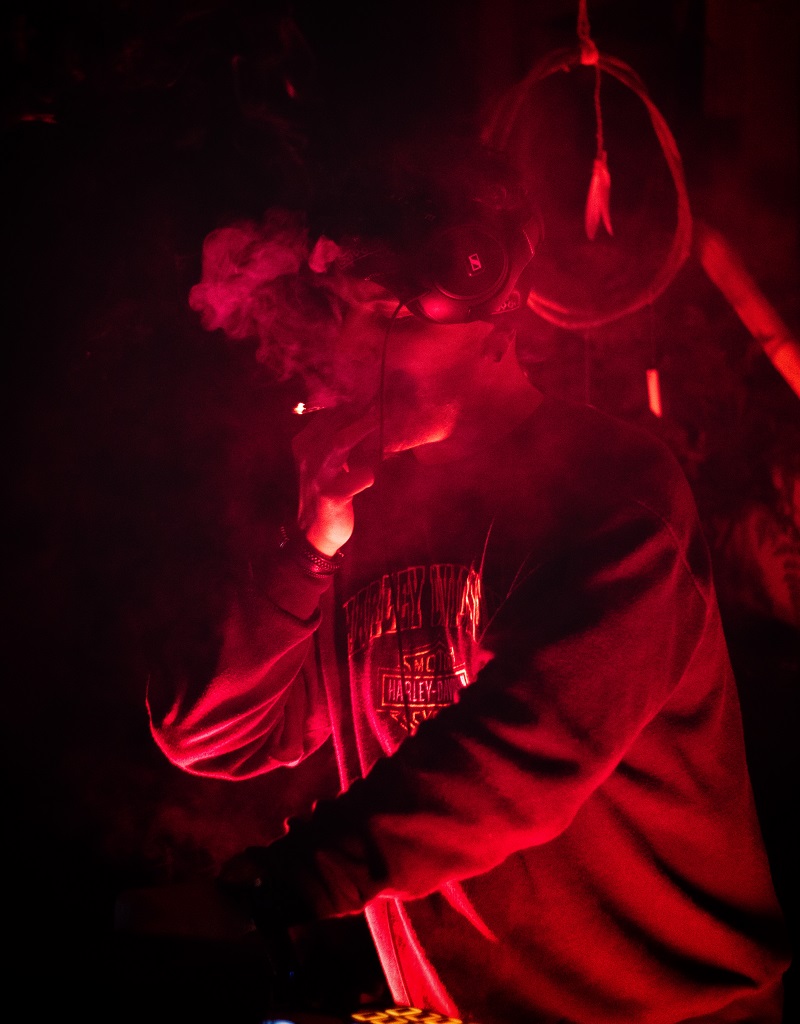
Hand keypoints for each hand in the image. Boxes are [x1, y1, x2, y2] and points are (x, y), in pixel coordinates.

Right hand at [292, 405, 378, 554]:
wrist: (315, 532)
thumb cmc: (327, 491)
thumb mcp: (326, 462)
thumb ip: (337, 439)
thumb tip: (363, 412)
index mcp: (305, 444)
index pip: (328, 414)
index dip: (351, 401)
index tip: (374, 390)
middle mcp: (307, 456)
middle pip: (333, 423)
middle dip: (359, 409)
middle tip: (384, 397)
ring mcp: (316, 475)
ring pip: (339, 444)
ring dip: (363, 429)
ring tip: (383, 418)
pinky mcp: (330, 496)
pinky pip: (353, 479)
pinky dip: (368, 473)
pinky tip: (378, 471)